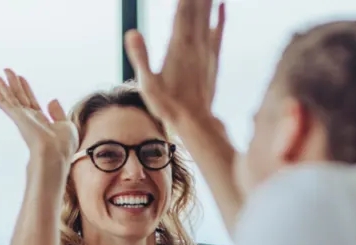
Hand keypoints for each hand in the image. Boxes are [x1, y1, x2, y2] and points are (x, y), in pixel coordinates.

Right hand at [0, 69, 78, 162]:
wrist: (55, 154)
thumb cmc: (63, 146)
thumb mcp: (66, 125)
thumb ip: (58, 113)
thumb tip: (52, 100)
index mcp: (42, 121)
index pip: (31, 101)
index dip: (26, 89)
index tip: (21, 78)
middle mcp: (30, 119)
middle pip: (19, 97)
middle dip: (13, 84)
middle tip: (7, 71)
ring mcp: (22, 118)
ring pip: (9, 99)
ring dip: (2, 87)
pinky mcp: (17, 117)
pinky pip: (5, 102)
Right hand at [124, 0, 225, 125]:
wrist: (196, 123)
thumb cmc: (168, 107)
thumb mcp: (147, 85)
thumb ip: (140, 57)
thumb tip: (132, 32)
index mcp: (178, 46)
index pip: (182, 9)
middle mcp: (195, 44)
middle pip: (197, 7)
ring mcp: (206, 51)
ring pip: (208, 15)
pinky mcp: (213, 59)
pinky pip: (218, 32)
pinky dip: (221, 16)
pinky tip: (223, 5)